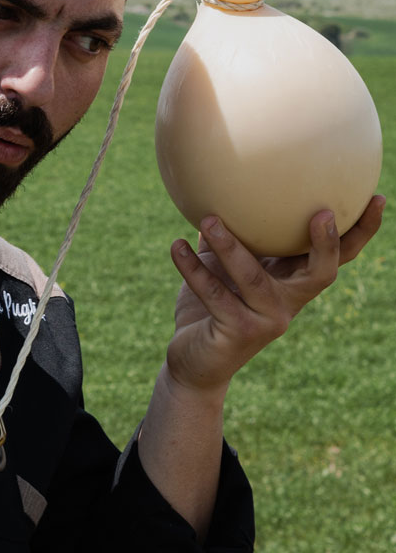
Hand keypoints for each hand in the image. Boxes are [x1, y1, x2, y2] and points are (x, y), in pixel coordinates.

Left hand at [165, 195, 384, 393]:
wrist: (193, 363)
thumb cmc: (209, 310)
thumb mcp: (220, 269)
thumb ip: (227, 237)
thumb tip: (218, 188)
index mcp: (291, 284)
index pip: (335, 258)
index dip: (360, 232)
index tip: (378, 199)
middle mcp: (288, 304)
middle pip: (321, 274)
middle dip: (326, 244)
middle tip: (321, 213)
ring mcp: (267, 321)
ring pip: (254, 278)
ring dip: (231, 246)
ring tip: (209, 220)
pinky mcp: (239, 333)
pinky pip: (215, 294)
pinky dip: (193, 268)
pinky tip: (176, 246)